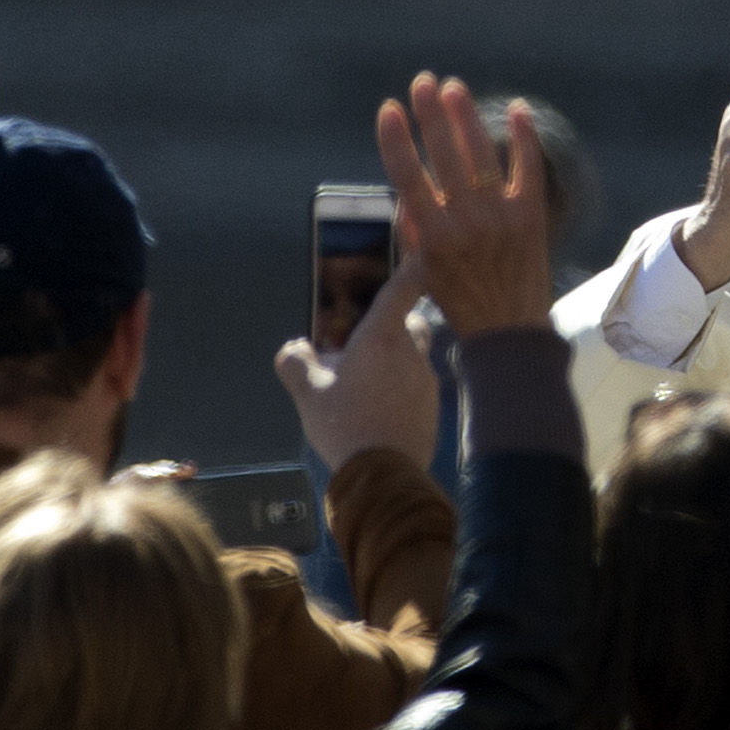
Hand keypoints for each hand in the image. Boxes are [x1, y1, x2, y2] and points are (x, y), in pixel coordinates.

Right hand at [273, 245, 438, 470]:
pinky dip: (403, 392)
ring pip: (414, 359)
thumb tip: (295, 349)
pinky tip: (382, 412)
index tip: (417, 253)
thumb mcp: (306, 392)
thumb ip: (295, 362)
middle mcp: (412, 353)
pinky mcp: (433, 407)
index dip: (412, 266)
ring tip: (367, 387)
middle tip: (365, 345)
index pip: (405, 287)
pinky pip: (418, 388)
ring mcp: (427, 381)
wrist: (382, 475)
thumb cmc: (343, 425)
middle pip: (410, 324)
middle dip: (392, 327)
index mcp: (382, 337)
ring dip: (396, 364)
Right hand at [375, 74, 551, 337]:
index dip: (396, 139)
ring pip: (482, 155)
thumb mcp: (422, 268)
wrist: (510, 331)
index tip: (390, 108)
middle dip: (431, 113)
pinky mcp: (531, 217)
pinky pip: (528, 168)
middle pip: (444, 156)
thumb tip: (405, 183)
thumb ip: (413, 225)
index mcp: (432, 236)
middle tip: (424, 82)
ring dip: (467, 117)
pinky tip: (516, 109)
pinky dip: (523, 137)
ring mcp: (501, 218)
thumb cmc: (460, 299)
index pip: (406, 176)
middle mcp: (465, 222)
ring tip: (454, 89)